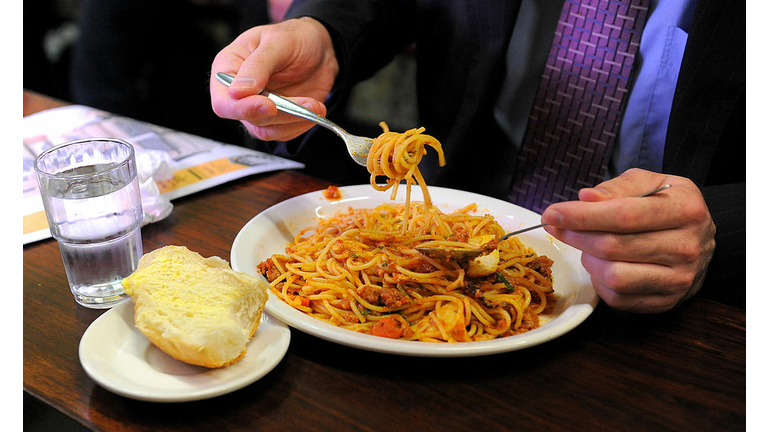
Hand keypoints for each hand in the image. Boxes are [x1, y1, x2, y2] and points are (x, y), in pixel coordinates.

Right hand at [210, 18, 338, 140]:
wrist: (320, 47)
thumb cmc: (294, 37)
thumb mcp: (277, 42)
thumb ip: (257, 66)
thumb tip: (237, 92)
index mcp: (228, 68)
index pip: (223, 101)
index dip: (243, 109)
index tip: (269, 105)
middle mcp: (240, 92)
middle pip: (248, 119)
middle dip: (280, 114)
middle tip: (306, 104)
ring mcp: (258, 107)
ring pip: (266, 131)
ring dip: (294, 121)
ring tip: (314, 105)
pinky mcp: (278, 118)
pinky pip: (284, 133)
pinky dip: (301, 125)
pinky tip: (314, 109)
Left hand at [540, 168, 715, 312]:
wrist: (700, 239)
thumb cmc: (667, 205)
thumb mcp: (649, 183)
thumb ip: (616, 187)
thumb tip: (586, 197)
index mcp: (685, 210)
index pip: (624, 215)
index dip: (582, 216)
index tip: (552, 213)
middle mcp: (686, 247)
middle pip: (613, 247)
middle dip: (576, 235)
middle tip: (558, 226)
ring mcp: (679, 279)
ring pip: (614, 277)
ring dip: (588, 260)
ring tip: (586, 245)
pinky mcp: (666, 302)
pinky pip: (618, 298)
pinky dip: (599, 282)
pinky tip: (601, 264)